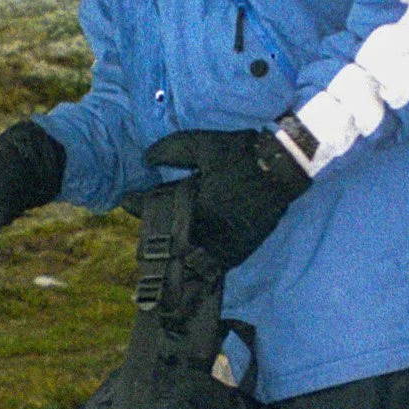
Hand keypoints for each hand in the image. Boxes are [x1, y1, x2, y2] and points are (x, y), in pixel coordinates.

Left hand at [144, 128, 307, 272]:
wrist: (283, 168)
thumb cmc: (242, 155)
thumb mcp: (204, 145)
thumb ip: (172, 150)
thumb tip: (147, 158)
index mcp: (196, 205)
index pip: (157, 208)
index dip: (138, 204)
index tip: (125, 199)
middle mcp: (207, 229)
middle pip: (170, 237)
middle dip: (154, 233)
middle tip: (141, 229)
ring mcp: (225, 243)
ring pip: (190, 256)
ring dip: (174, 252)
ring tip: (159, 253)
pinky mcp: (240, 249)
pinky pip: (214, 263)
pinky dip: (200, 263)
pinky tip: (189, 260)